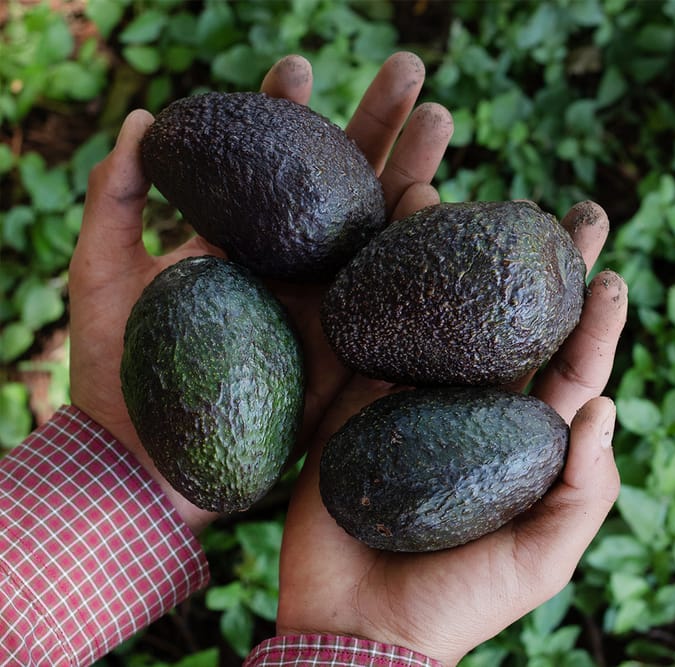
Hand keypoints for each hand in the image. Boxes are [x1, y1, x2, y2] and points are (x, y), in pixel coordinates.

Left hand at [68, 52, 451, 532]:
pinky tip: (439, 206)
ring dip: (414, 171)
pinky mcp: (348, 353)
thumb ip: (115, 196)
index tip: (297, 66)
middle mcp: (295, 266)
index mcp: (243, 240)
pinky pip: (389, 301)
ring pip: (380, 230)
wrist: (139, 464)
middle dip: (378, 124)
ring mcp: (328, 307)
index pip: (273, 162)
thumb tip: (140, 117)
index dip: (287, 113)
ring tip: (442, 117)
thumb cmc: (112, 371)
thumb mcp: (99, 271)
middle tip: (410, 69)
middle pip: (345, 184)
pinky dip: (416, 256)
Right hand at [275, 201, 628, 665]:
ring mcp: (417, 399)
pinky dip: (388, 281)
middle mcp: (477, 409)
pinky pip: (378, 331)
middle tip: (572, 210)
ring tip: (487, 196)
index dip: (595, 321)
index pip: (570, 368)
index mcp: (526, 441)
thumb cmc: (461, 603)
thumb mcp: (543, 559)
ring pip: (449, 312)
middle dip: (546, 266)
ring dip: (467, 254)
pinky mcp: (359, 398)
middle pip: (517, 324)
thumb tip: (606, 404)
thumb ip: (584, 490)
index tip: (611, 272)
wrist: (358, 630)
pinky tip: (400, 228)